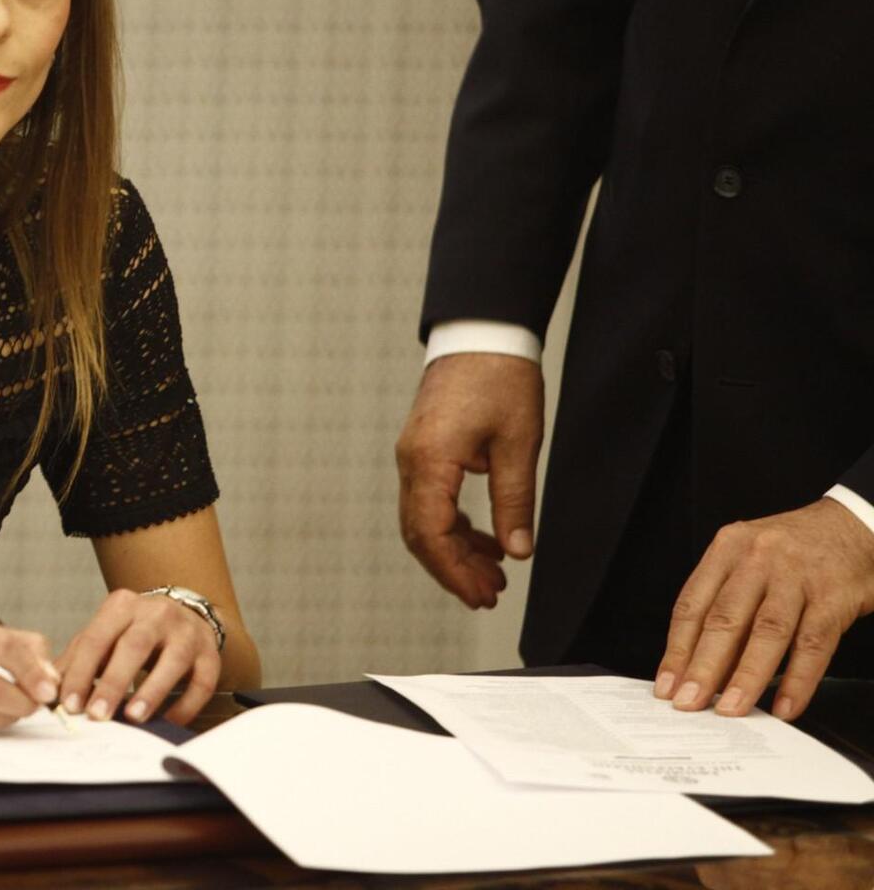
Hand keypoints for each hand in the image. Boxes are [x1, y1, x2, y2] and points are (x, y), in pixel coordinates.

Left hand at [55, 588, 220, 726]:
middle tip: (98, 715)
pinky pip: (202, 681)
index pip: (96, 638)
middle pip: (134, 646)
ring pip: (172, 660)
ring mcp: (187, 632)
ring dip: (152, 691)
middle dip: (113, 683)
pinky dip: (186, 704)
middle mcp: (156, 613)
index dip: (81, 673)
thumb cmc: (134, 631)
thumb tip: (48, 690)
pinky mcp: (210, 653)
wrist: (184, 614)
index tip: (70, 704)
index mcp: (122, 606)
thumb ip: (77, 659)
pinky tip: (169, 720)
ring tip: (133, 717)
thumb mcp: (104, 634)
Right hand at [394, 352, 543, 607]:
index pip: (430, 533)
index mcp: (430, 460)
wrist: (482, 333)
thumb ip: (514, 501)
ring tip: (492, 574)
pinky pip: (429, 501)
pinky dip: (453, 527)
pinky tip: (484, 539)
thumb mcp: (517, 444)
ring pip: (422, 521)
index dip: (454, 571)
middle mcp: (411, 461)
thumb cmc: (500, 378)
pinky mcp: (423, 450)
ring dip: (453, 551)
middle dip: (452, 569)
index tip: (481, 594)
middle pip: (419, 533)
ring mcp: (413, 456)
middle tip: (489, 595)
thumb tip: (517, 550)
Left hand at [655, 497, 873, 720]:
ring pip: (767, 632)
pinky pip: (814, 644)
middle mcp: (758, 559)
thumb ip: (726, 602)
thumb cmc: (792, 551)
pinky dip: (798, 679)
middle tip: (688, 702)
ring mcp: (797, 577)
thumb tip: (702, 665)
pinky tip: (784, 705)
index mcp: (727, 549)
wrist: (852, 525)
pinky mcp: (834, 596)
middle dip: (702, 667)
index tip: (666, 684)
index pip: (692, 605)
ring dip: (746, 676)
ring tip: (730, 708)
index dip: (677, 649)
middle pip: (724, 619)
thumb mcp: (749, 559)